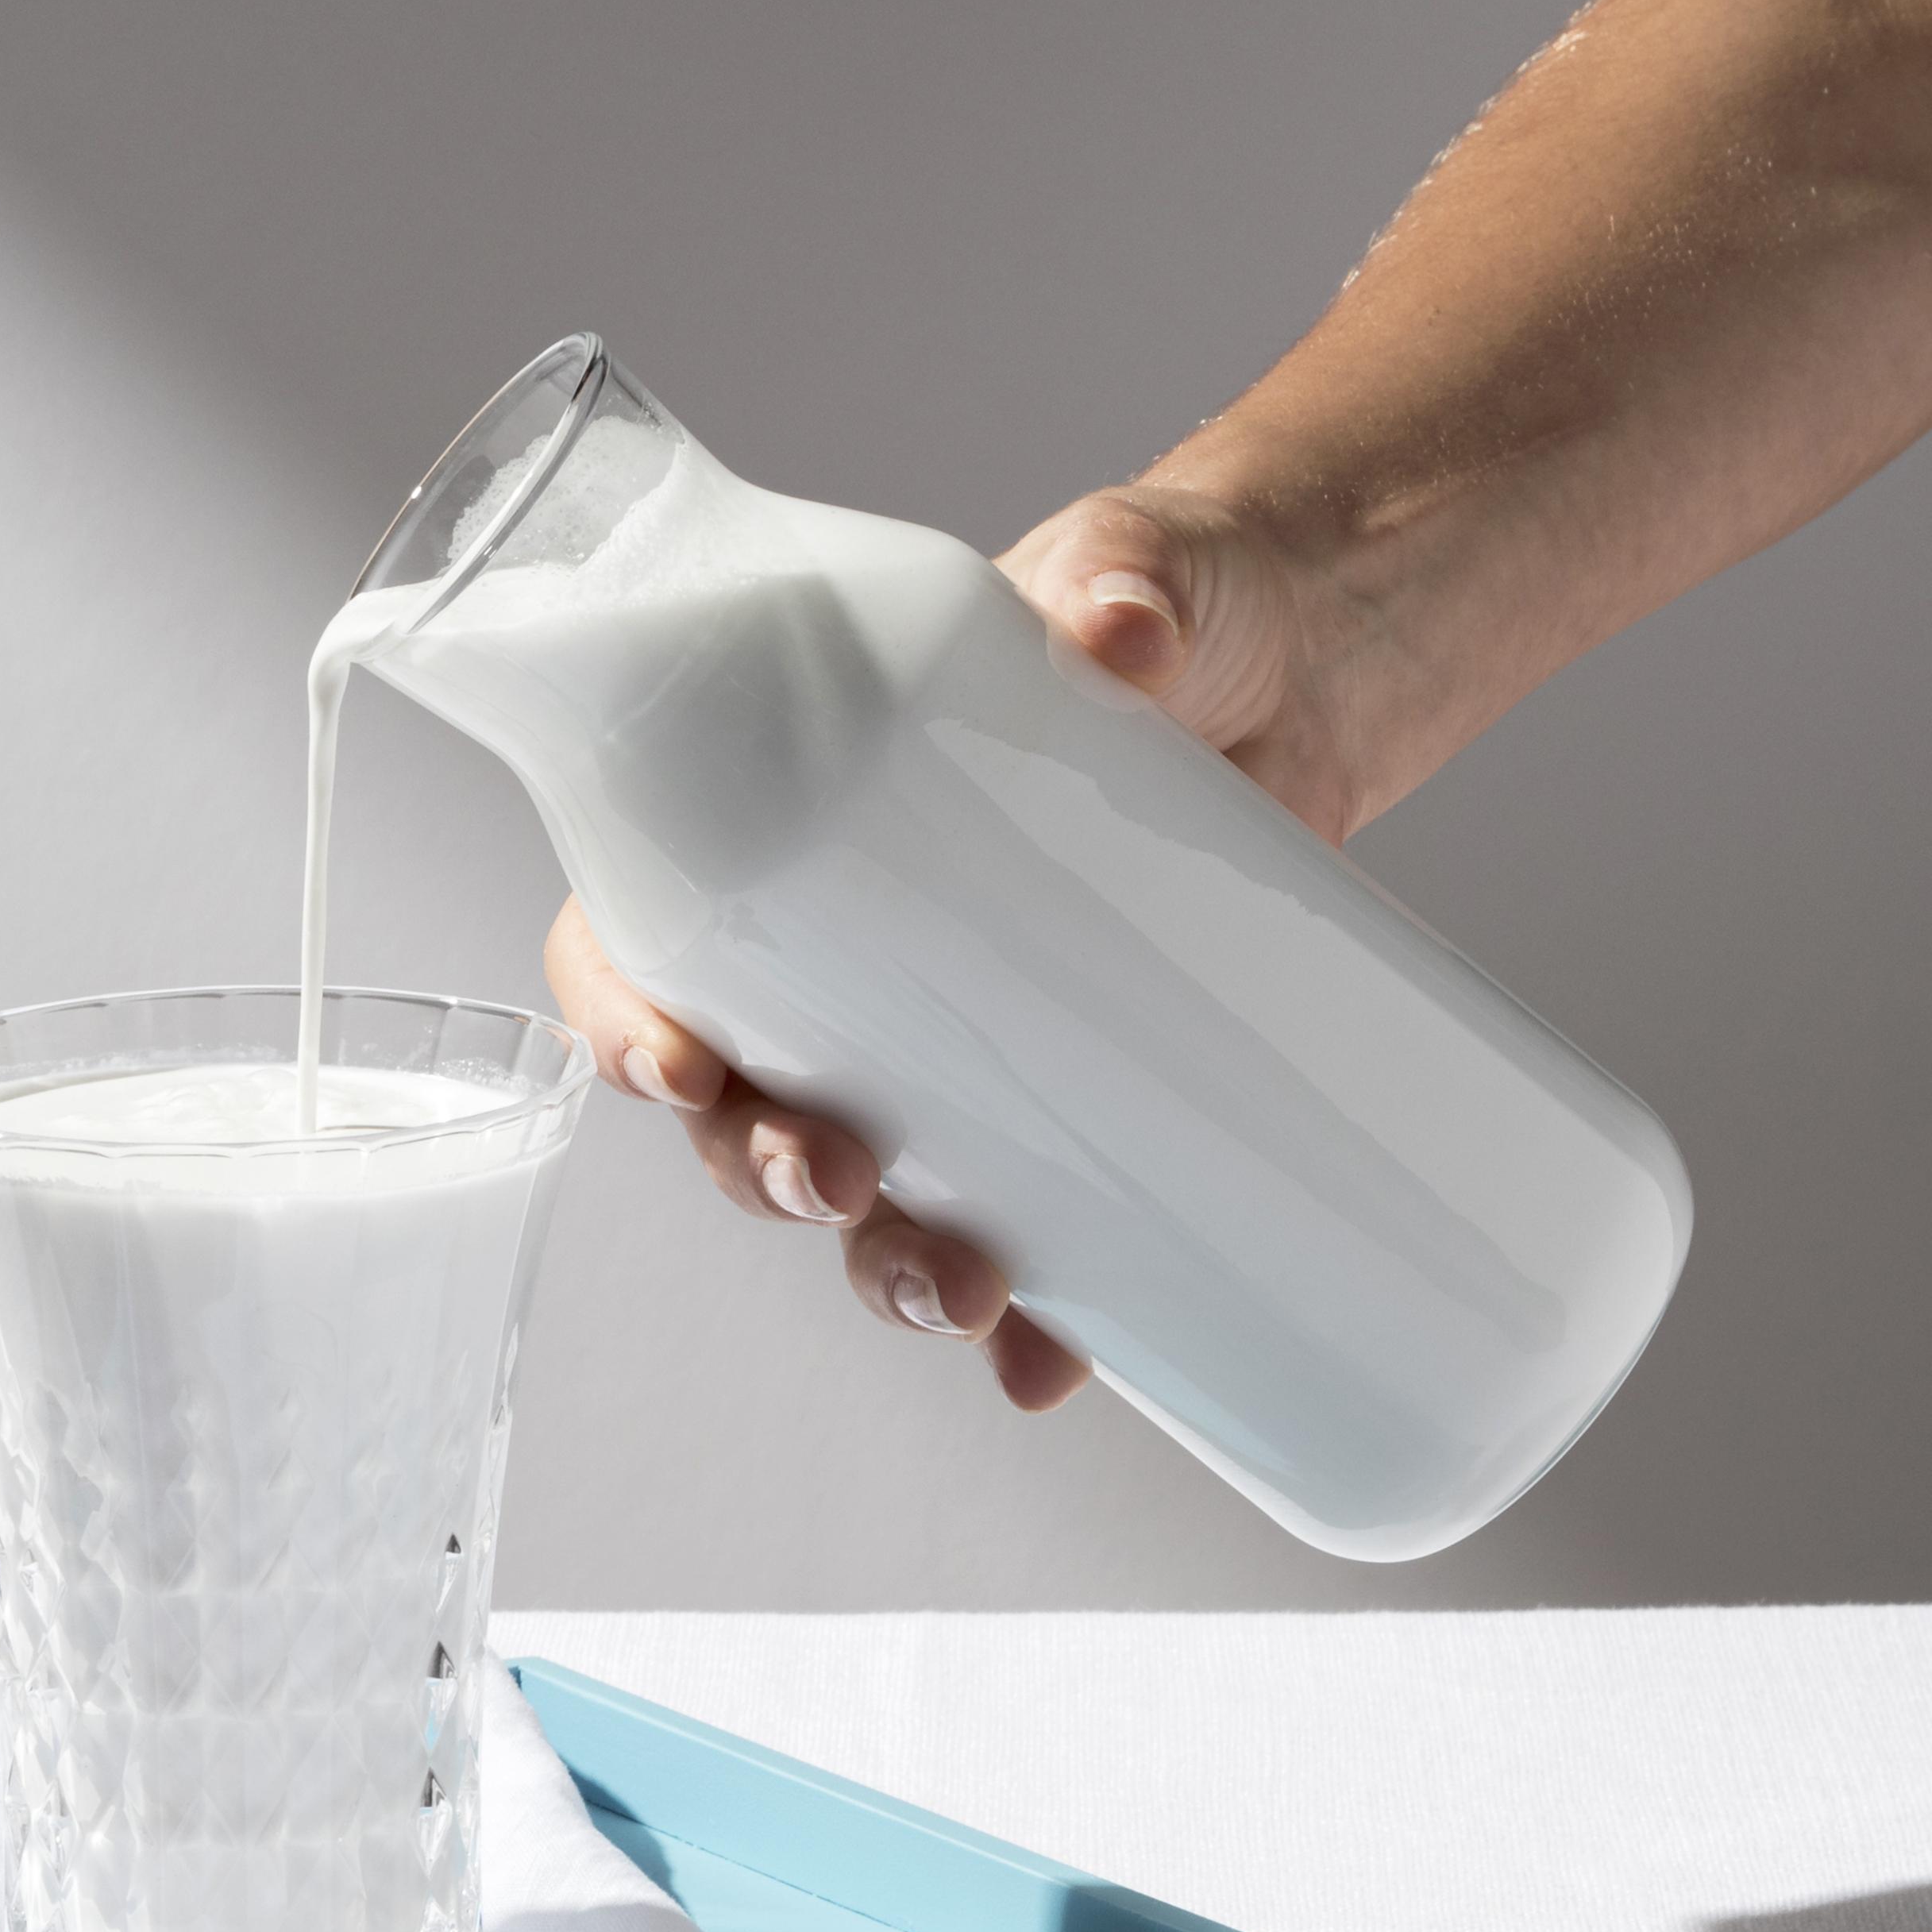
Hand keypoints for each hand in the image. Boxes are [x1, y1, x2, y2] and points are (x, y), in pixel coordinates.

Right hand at [538, 484, 1340, 1413]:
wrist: (1314, 663)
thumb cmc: (1168, 600)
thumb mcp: (1138, 565)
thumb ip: (1126, 571)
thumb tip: (1118, 617)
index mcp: (786, 819)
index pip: (637, 933)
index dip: (617, 1016)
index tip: (674, 1067)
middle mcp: (843, 954)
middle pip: (733, 1106)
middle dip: (762, 1172)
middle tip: (836, 1182)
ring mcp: (955, 1043)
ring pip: (857, 1195)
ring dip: (876, 1268)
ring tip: (955, 1295)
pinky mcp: (1073, 1100)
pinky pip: (1024, 1238)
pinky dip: (1034, 1325)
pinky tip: (1052, 1366)